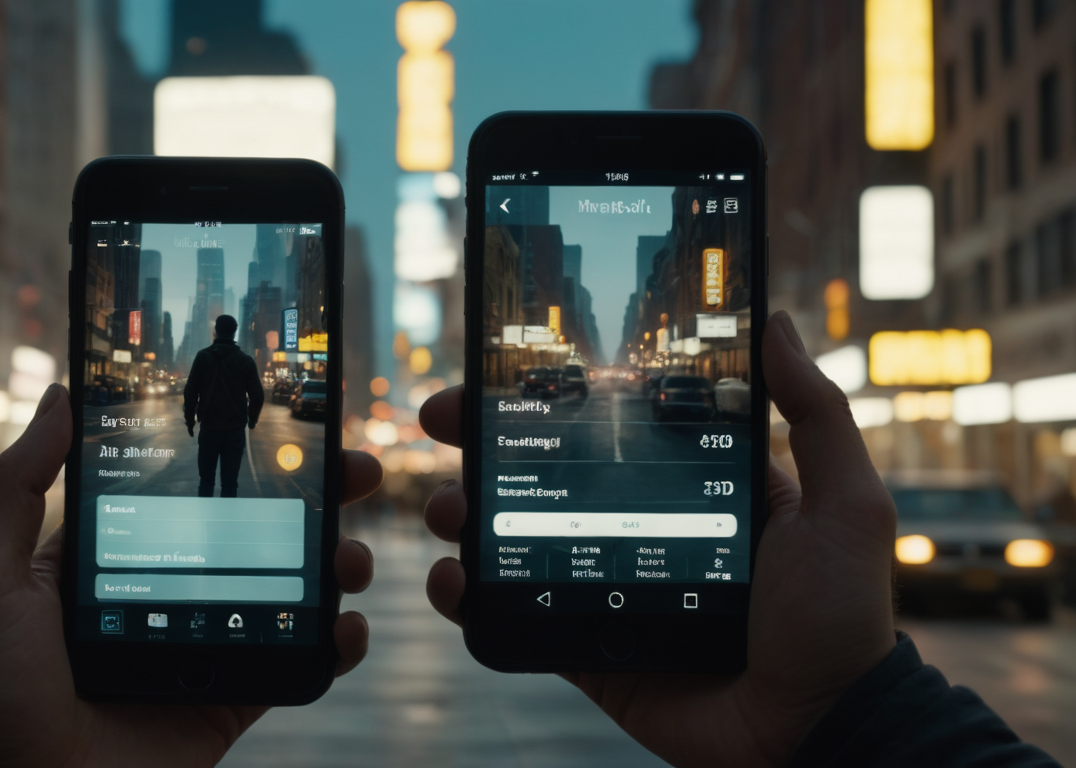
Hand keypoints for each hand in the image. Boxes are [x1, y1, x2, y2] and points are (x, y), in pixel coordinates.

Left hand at [0, 384, 382, 767]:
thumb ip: (17, 488)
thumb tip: (57, 397)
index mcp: (120, 556)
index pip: (193, 489)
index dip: (245, 454)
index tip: (290, 422)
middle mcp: (173, 590)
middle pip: (260, 528)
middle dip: (317, 495)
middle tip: (357, 469)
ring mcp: (209, 643)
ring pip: (292, 588)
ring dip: (337, 562)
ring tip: (351, 556)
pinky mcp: (235, 695)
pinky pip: (299, 661)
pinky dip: (338, 642)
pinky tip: (348, 625)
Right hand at [419, 311, 896, 767]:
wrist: (816, 730)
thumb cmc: (838, 617)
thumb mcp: (843, 503)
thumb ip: (813, 414)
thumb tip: (776, 322)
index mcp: (687, 488)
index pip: (608, 427)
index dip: (553, 396)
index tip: (505, 369)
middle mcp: (636, 528)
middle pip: (545, 473)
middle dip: (485, 441)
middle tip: (446, 418)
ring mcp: (605, 588)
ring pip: (514, 538)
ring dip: (465, 513)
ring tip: (448, 505)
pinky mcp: (585, 646)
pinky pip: (513, 613)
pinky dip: (469, 595)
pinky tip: (453, 577)